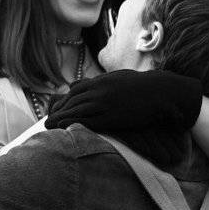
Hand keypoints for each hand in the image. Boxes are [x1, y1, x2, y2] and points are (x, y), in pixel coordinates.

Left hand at [46, 71, 202, 133]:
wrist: (161, 92)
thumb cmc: (144, 87)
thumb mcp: (120, 79)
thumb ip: (104, 83)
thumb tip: (90, 85)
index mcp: (102, 81)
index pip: (75, 91)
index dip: (63, 101)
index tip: (55, 109)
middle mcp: (99, 90)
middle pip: (72, 101)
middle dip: (58, 111)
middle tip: (47, 121)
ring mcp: (104, 102)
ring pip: (76, 110)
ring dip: (60, 119)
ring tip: (48, 127)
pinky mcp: (110, 116)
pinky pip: (87, 121)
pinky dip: (73, 124)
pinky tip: (64, 130)